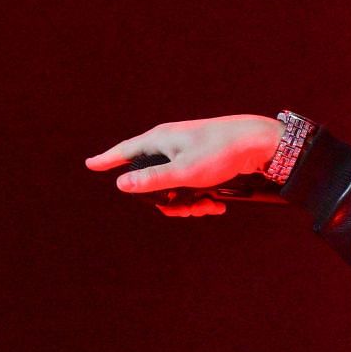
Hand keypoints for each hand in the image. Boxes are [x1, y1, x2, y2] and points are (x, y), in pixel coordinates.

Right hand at [84, 114, 283, 216]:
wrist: (260, 141)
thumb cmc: (221, 151)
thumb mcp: (184, 171)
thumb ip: (153, 179)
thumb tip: (121, 184)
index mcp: (160, 140)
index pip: (125, 151)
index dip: (108, 160)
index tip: (90, 165)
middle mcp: (171, 143)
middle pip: (153, 177)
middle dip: (166, 200)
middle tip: (185, 211)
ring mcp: (188, 151)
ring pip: (175, 184)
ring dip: (188, 202)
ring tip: (207, 208)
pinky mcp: (205, 159)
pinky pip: (193, 183)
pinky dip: (201, 196)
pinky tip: (217, 205)